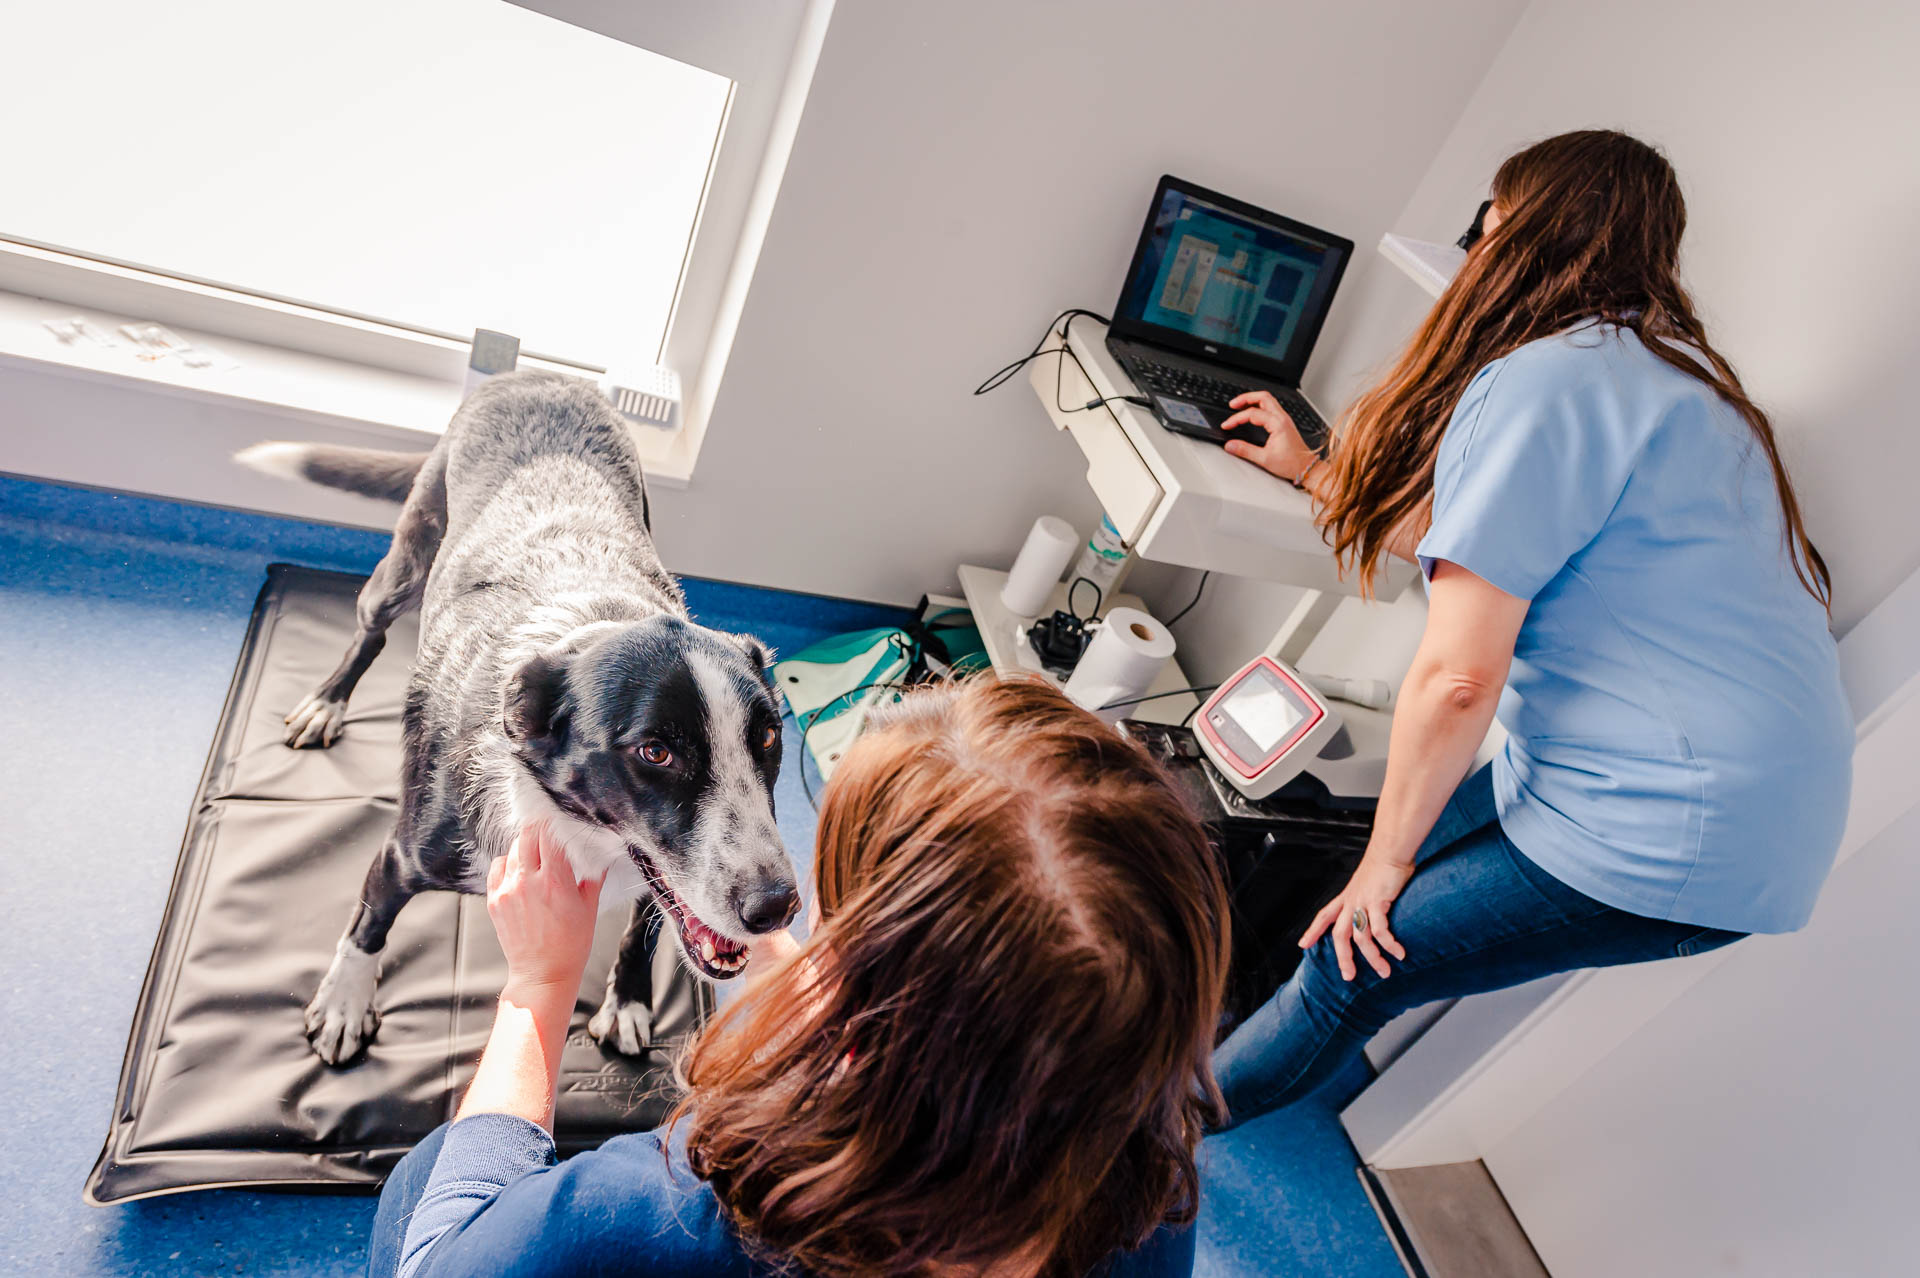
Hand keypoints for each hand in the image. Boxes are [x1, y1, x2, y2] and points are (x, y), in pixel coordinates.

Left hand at [486, 823, 604, 995]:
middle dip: (538, 827)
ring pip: (512, 849)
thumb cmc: (571, 944)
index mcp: (556, 881)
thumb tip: (600, 855)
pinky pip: (497, 867)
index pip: (550, 834)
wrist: (543, 973)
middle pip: (527, 835)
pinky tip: (519, 870)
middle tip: (547, 828)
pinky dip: (507, 863)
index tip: (560, 821)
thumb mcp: (590, 908)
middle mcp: (528, 882)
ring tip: (536, 854)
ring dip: (525, 846)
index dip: (556, 823)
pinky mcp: (495, 901)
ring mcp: (508, 891)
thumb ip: (593, 877)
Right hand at [1221, 390, 1317, 483]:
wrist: (1306, 467)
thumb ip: (1245, 451)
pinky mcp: (1284, 422)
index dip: (1236, 418)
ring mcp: (1284, 419)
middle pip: (1263, 397)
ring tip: (1240, 405)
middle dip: (1245, 398)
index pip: (1252, 413)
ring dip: (1253, 399)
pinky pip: (1271, 407)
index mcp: (1277, 424)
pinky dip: (1259, 405)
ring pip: (1268, 399)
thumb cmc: (1291, 463)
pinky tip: (1253, 411)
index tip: (1227, 425)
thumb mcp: (1265, 459)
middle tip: (1232, 404)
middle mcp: (1282, 418)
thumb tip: (1230, 445)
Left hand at [1299, 854, 1413, 979]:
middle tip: (1349, 976)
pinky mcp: (1377, 902)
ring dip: (1373, 958)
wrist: (1390, 849)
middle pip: (1339, 935)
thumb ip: (1367, 898)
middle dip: (1342, 958)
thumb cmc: (1383, 865)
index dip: (1313, 931)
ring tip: (1385, 972)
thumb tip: (1375, 909)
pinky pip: (1381, 930)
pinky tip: (1399, 953)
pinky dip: (1389, 944)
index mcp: (1346, 897)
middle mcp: (1351, 901)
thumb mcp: (1368, 883)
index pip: (1324, 916)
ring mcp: (1362, 902)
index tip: (1303, 945)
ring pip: (1361, 938)